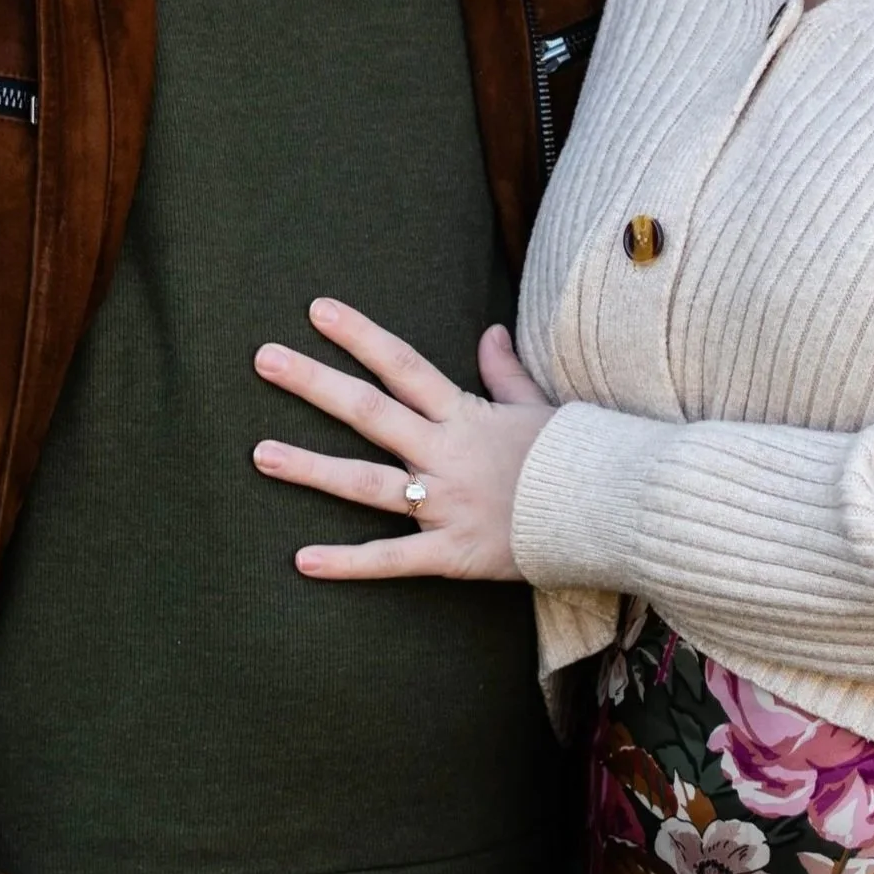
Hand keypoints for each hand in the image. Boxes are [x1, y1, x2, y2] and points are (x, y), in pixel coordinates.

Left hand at [252, 301, 550, 581]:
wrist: (613, 512)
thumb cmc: (576, 456)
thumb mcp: (540, 405)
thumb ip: (506, 372)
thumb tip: (489, 332)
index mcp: (464, 415)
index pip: (402, 364)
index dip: (359, 335)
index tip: (315, 310)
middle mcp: (445, 454)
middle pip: (369, 412)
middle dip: (314, 384)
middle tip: (263, 359)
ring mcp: (445, 504)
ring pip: (365, 484)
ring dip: (310, 468)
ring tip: (260, 454)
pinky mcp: (452, 552)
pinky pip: (392, 558)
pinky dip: (347, 563)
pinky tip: (301, 561)